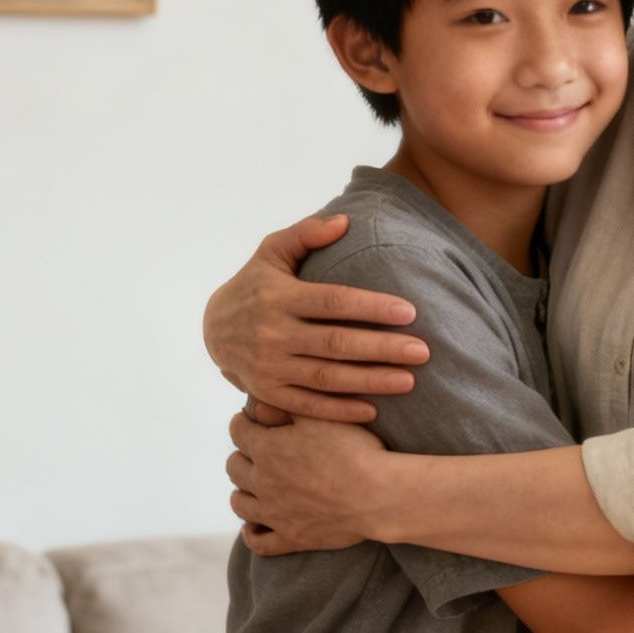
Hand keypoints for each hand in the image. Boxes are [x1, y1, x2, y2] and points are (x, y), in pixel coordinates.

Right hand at [203, 214, 428, 421]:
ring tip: (409, 380)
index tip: (409, 311)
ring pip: (326, 378)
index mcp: (279, 296)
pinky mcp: (268, 393)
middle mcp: (273, 333)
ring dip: (370, 381)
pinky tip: (373, 411)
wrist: (211, 329)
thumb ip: (306, 234)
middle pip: (336, 344)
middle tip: (422, 351)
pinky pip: (308, 406)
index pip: (332, 301)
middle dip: (382, 348)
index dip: (371, 307)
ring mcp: (269, 367)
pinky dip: (340, 411)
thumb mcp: (271, 252)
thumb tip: (345, 221)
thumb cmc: (254, 284)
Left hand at [226, 410, 386, 552]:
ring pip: (240, 503)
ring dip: (243, 491)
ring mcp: (274, 513)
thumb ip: (285, 410)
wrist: (378, 495)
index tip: (248, 421)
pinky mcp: (291, 538)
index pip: (238, 431)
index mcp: (268, 448)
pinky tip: (255, 526)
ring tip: (254, 485)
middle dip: (242, 455)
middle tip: (256, 452)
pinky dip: (252, 533)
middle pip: (234, 466)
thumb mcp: (320, 417)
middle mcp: (263, 482)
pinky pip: (258, 542)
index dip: (242, 423)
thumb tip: (257, 407)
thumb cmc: (354, 450)